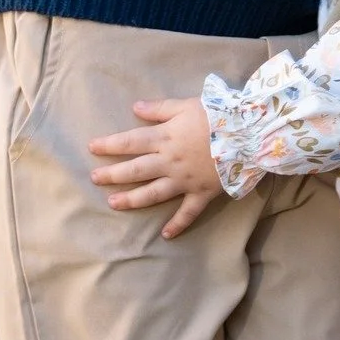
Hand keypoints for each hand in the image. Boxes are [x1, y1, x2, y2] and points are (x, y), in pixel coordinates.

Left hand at [89, 96, 224, 238]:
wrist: (247, 134)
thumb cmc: (218, 115)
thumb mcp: (187, 104)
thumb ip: (160, 108)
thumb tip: (135, 107)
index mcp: (165, 138)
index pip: (130, 141)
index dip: (110, 145)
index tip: (92, 148)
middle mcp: (169, 162)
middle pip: (135, 170)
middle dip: (112, 174)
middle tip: (94, 179)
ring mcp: (184, 181)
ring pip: (152, 193)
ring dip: (132, 200)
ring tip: (114, 203)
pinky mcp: (201, 193)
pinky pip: (187, 212)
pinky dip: (178, 224)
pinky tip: (166, 235)